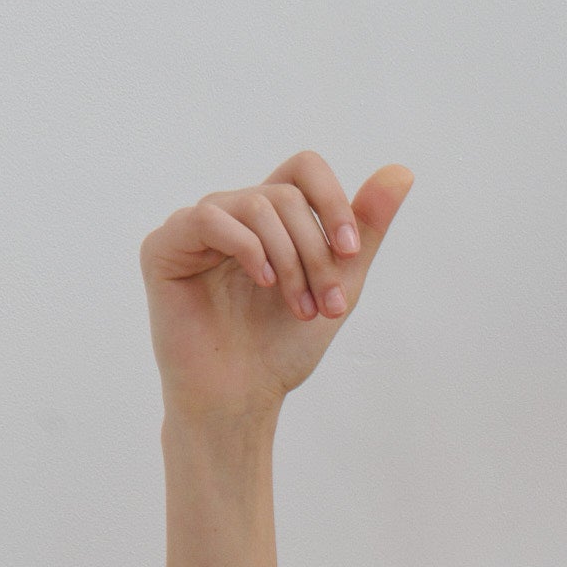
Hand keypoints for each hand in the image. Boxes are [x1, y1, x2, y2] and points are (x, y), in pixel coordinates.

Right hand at [141, 153, 413, 419]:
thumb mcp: (340, 284)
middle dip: (316, 253)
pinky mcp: (164, 246)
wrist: (241, 398)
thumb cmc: (282, 348)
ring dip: (289, 260)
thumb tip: (403, 171)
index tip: (351, 252)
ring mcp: (195, 228)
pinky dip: (247, 248)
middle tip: (325, 306)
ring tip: (298, 308)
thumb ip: (366, 229)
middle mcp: (232, 215)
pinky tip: (262, 283)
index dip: (333, 201)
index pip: (303, 169)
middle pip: (286, 195)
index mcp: (270, 220)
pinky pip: (210, 218)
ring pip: (254, 204)